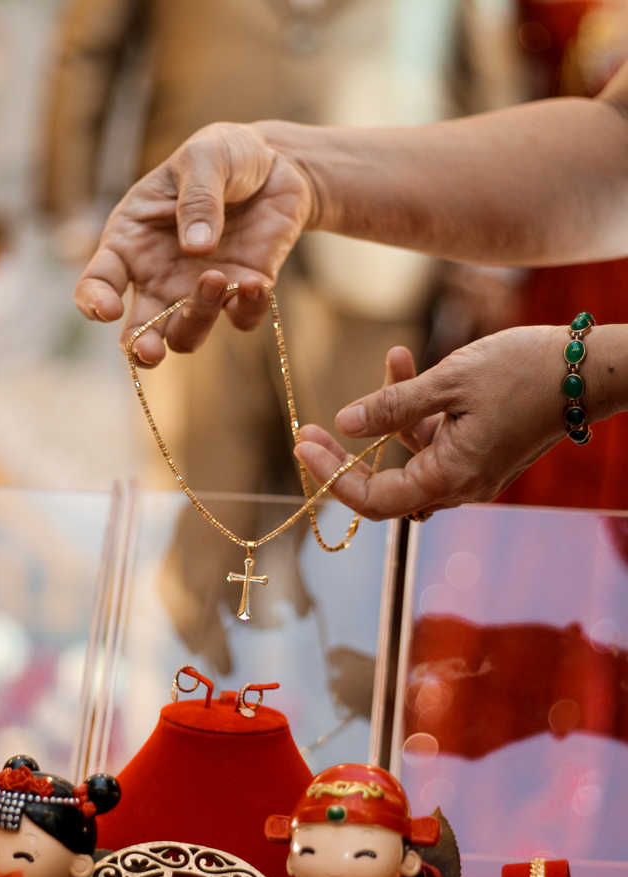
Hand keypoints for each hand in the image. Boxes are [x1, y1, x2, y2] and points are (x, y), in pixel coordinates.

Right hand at [75, 123, 313, 365]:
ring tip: (216, 279)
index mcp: (132, 240)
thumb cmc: (224, 156)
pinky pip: (240, 319)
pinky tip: (255, 283)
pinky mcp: (242, 294)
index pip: (99, 281)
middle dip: (141, 348)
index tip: (107, 310)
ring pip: (186, 334)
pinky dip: (247, 310)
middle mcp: (159, 276)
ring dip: (197, 319)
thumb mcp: (204, 157)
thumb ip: (197, 198)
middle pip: (139, 329)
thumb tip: (196, 248)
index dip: (94, 302)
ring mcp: (199, 290)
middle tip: (151, 352)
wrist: (278, 164)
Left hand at [295, 327, 570, 519]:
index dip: (334, 478)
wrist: (589, 369)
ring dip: (389, 415)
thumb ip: (393, 406)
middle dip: (347, 457)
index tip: (304, 446)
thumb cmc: (525, 372)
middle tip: (310, 431)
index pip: (375, 500)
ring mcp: (470, 471)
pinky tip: (408, 362)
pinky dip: (417, 409)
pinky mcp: (479, 452)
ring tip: (391, 359)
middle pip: (385, 487)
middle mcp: (460, 485)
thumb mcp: (449, 382)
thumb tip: (345, 424)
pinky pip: (435, 440)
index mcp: (451, 477)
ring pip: (410, 455)